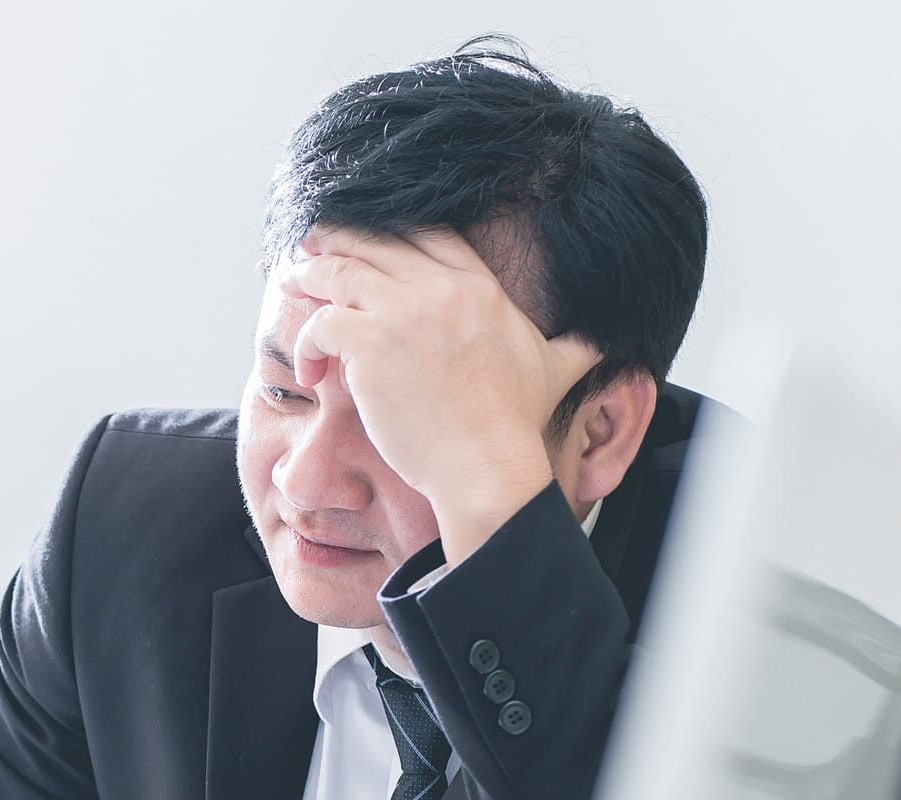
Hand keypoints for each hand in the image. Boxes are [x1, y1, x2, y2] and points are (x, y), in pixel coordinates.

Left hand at [281, 227, 602, 559]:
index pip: (426, 234)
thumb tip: (607, 342)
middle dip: (337, 241)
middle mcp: (442, 290)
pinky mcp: (371, 346)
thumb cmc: (515, 428)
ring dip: (310, 277)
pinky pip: (321, 321)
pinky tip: (311, 371)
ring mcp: (404, 314)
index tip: (364, 242)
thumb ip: (575, 346)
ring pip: (337, 271)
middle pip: (374, 241)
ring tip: (293, 290)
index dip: (388, 231)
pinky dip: (307, 340)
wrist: (488, 466)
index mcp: (479, 287)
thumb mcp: (557, 371)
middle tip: (310, 250)